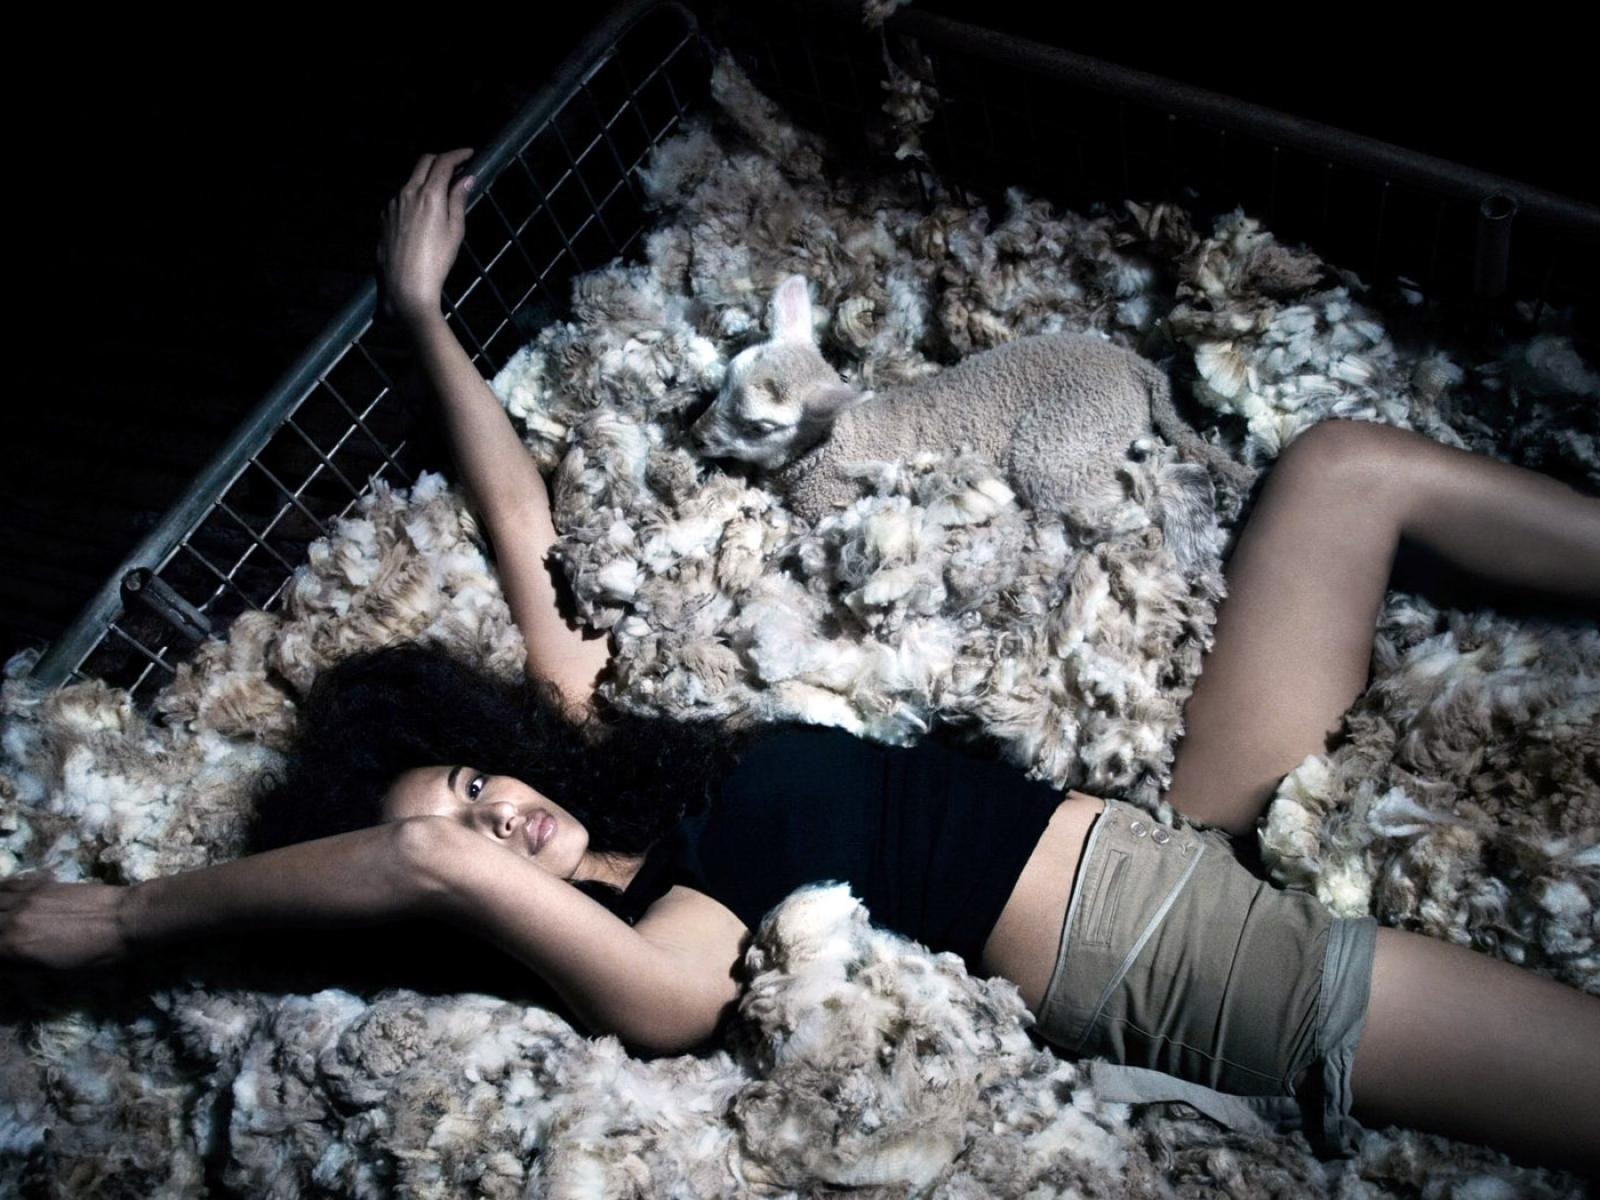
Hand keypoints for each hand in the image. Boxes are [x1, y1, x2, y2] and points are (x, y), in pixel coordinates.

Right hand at [0, 873, 133, 970]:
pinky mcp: (40, 885)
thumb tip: (6, 962)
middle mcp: (11, 921)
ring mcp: (26, 899)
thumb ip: (21, 966)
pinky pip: (9, 884)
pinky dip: (1, 889)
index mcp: (13, 948)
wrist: (125, 919)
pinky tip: (3, 895)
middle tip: (1, 938)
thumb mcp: (55, 971)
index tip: (2, 957)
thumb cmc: (96, 955)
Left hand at [377, 147, 476, 326]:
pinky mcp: (384, 216)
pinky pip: (401, 197)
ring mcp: (393, 203)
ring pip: (411, 179)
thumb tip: (466, 179)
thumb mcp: (454, 231)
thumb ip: (458, 201)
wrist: (405, 285)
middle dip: (440, 159)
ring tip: (440, 191)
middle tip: (455, 167)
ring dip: (426, 178)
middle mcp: (408, 192)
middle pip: (424, 162)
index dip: (457, 154)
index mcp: (429, 194)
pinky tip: (422, 212)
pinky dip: (414, 195)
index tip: (469, 154)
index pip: (444, 162)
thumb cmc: (436, 261)